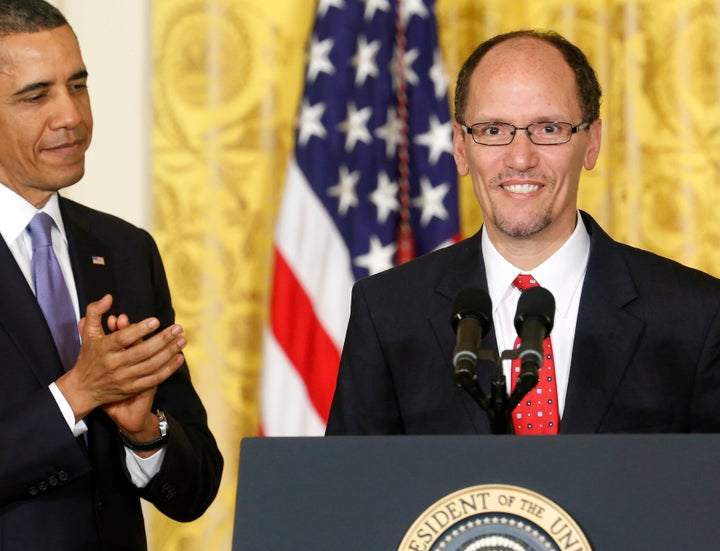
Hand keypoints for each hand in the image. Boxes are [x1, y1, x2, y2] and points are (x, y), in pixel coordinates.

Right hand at [56, 294, 185, 422]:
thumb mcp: (88, 333)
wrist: (83, 389)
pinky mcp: (132, 389)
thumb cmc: (88, 356)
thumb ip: (95, 312)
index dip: (140, 330)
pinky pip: (154, 380)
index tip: (156, 321)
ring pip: (151, 366)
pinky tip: (179, 358)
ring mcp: (124, 378)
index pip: (123, 338)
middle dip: (163, 340)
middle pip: (142, 352)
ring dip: (169, 353)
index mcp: (104, 348)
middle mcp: (114, 364)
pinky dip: (168, 369)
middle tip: (178, 328)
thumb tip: (109, 297)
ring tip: (182, 340)